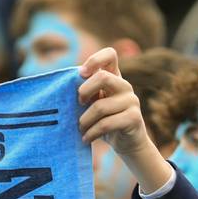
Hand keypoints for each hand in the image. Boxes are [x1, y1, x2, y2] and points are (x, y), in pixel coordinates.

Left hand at [78, 48, 172, 192]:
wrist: (128, 144)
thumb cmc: (106, 122)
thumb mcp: (95, 104)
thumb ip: (87, 93)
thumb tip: (64, 87)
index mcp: (115, 78)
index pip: (110, 55)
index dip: (94, 60)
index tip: (82, 74)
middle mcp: (125, 86)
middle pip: (102, 77)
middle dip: (84, 91)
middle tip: (78, 104)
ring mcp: (132, 101)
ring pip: (100, 107)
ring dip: (84, 120)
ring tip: (80, 129)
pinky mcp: (134, 118)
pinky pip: (106, 124)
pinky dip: (92, 133)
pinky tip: (86, 138)